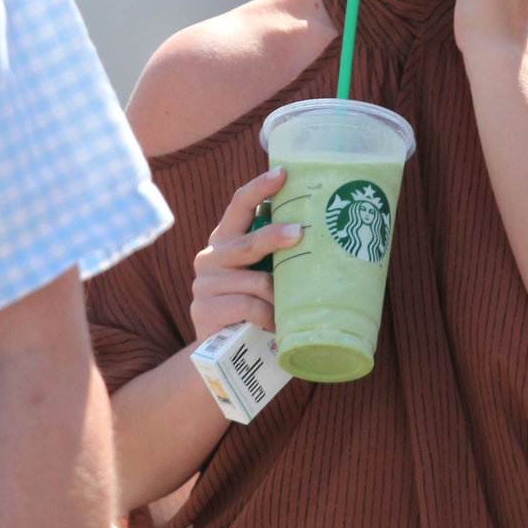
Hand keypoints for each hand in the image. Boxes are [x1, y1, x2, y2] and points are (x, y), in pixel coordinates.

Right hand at [191, 168, 297, 340]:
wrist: (223, 355)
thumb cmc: (255, 310)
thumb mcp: (265, 278)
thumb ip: (278, 259)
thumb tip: (325, 237)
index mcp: (226, 241)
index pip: (239, 205)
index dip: (259, 187)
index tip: (282, 173)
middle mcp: (210, 257)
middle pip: (246, 242)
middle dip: (273, 237)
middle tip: (298, 233)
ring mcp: (204, 284)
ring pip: (254, 282)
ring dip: (277, 297)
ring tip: (288, 310)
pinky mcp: (203, 310)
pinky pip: (247, 306)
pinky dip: (267, 317)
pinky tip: (274, 326)